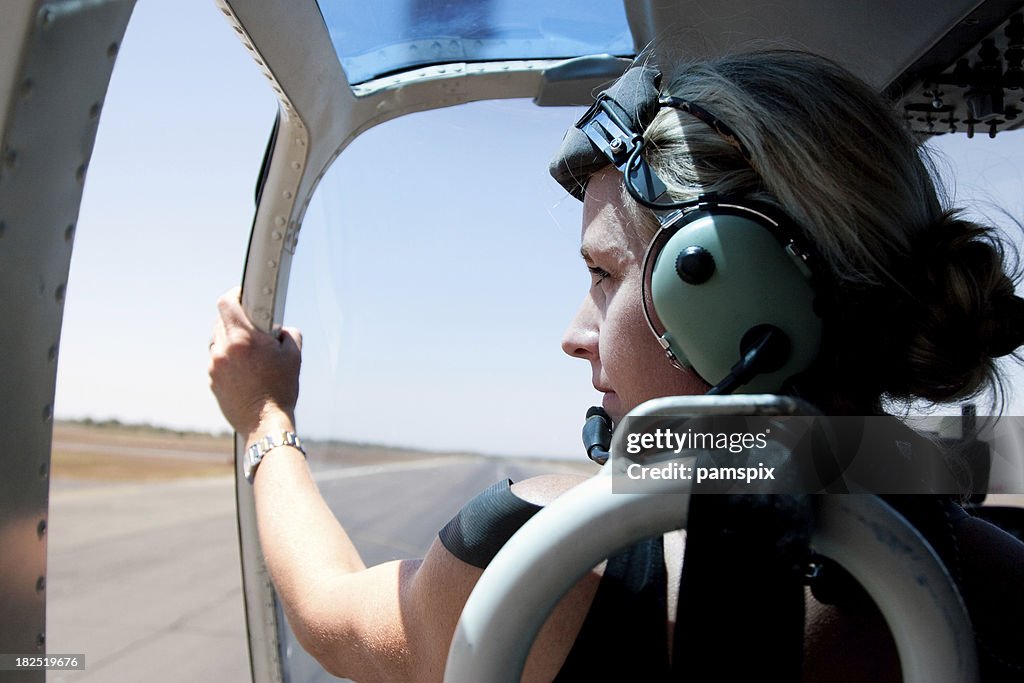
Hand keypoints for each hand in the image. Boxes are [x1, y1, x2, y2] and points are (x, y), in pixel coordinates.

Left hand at [208, 286, 301, 438]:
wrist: (266, 423)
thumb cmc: (281, 389)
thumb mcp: (294, 356)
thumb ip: (289, 334)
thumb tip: (282, 330)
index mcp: (243, 338)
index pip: (226, 302)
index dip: (234, 294)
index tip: (242, 295)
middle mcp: (224, 350)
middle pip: (220, 321)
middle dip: (235, 320)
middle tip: (252, 327)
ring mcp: (215, 366)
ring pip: (217, 342)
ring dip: (230, 341)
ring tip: (248, 352)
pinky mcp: (212, 381)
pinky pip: (217, 362)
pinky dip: (227, 360)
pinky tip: (244, 371)